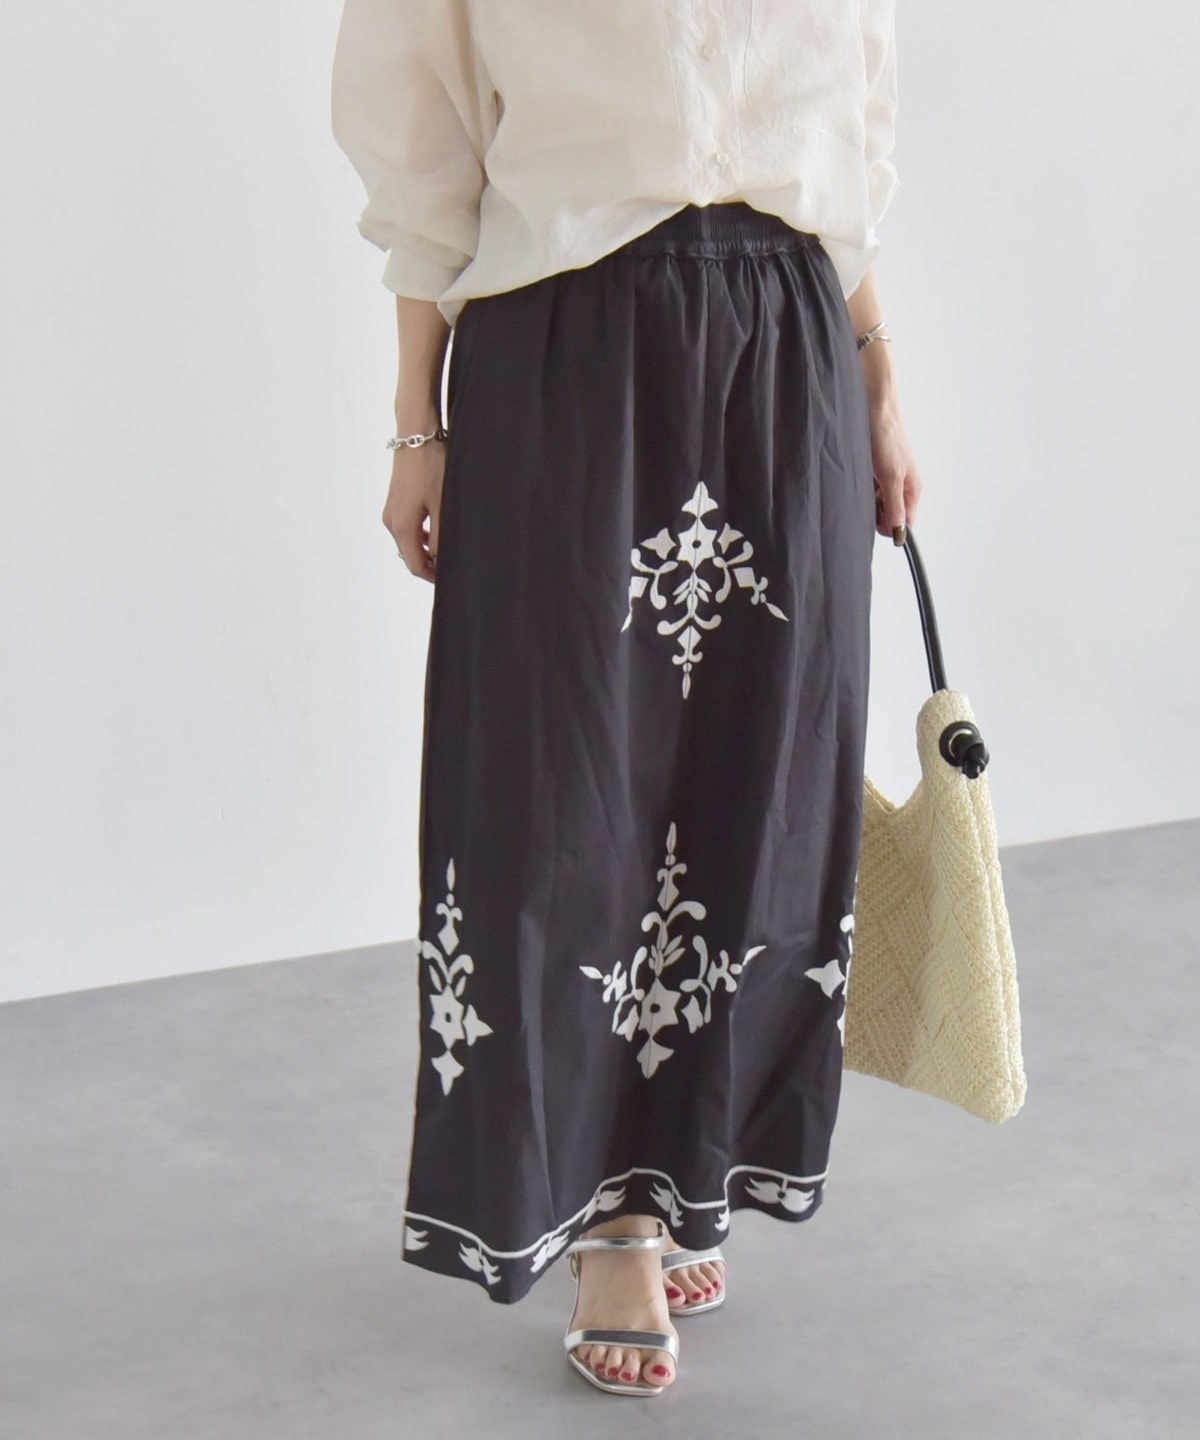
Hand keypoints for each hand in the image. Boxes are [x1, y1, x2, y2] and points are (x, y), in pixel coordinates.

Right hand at [382, 442, 444, 583]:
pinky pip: (407, 528)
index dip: (432, 577)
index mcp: (402, 526)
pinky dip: (421, 535)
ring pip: (408, 542)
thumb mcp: (443, 504)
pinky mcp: (394, 501)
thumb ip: (442, 536)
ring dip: (426, 549)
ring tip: (449, 546)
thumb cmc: (431, 464)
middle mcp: (391, 521)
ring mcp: (390, 510)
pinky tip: (437, 528)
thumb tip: (441, 562)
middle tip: (455, 564)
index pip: (415, 565)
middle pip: (410, 555)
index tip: (451, 579)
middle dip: (430, 564)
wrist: (416, 433)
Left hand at [867, 392, 921, 541]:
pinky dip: (859, 486)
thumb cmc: (886, 435)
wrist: (872, 406)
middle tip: (864, 494)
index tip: (874, 517)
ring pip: (875, 503)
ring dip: (865, 498)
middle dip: (874, 512)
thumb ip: (895, 507)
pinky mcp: (873, 469)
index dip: (889, 526)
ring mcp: (887, 478)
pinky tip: (855, 473)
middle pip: (888, 515)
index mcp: (912, 489)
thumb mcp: (891, 477)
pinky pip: (866, 488)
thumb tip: (900, 534)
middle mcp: (901, 486)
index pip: (904, 523)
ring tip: (860, 479)